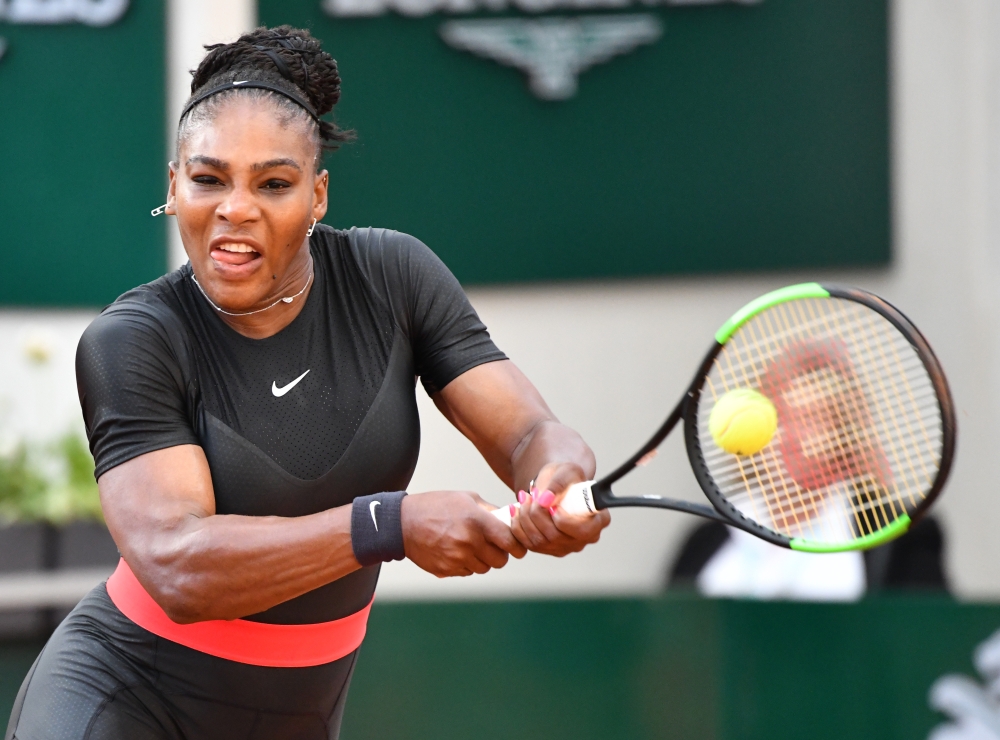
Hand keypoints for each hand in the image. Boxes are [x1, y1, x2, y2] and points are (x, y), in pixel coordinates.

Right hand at [401, 491, 526, 576]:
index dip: (517, 547)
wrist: (403, 523)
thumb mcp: (465, 498)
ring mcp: (457, 558)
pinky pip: (467, 572)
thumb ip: (490, 510)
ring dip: (483, 560)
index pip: (509, 541)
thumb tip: (511, 519)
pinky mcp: (447, 569)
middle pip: (500, 560)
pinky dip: (467, 565)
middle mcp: (469, 541)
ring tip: (471, 546)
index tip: (518, 548)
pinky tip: (456, 551)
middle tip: (494, 547)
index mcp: (477, 521)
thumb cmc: (436, 506)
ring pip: (484, 568)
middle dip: (501, 554)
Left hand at [510, 462, 610, 556]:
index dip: (565, 522)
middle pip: (557, 537)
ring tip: (522, 498)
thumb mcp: (566, 470)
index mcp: (598, 520)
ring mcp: (567, 546)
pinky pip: (529, 544)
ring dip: (525, 519)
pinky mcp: (549, 549)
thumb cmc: (565, 477)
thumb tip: (545, 499)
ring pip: (540, 542)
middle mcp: (585, 538)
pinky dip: (518, 527)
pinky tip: (515, 511)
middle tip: (528, 495)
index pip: (583, 531)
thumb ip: (559, 481)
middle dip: (537, 515)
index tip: (551, 506)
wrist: (554, 484)